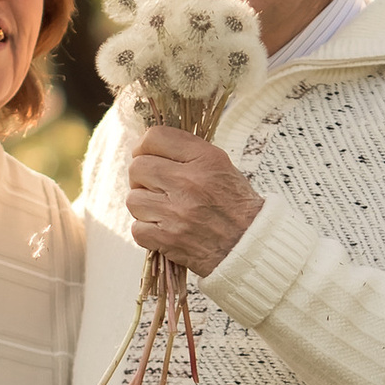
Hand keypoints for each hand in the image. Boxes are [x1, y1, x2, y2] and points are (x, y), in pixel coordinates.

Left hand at [123, 126, 262, 274]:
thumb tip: (150, 148)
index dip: (144, 146)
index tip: (146, 155)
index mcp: (206, 160)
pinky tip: (164, 229)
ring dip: (144, 205)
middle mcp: (190, 182)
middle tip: (154, 186)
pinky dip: (146, 230)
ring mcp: (177, 212)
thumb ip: (188, 154)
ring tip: (162, 210)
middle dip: (141, 177)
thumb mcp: (222, 168)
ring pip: (134, 199)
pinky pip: (137, 228)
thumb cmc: (237, 207)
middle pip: (138, 167)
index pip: (156, 138)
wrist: (250, 246)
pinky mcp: (168, 239)